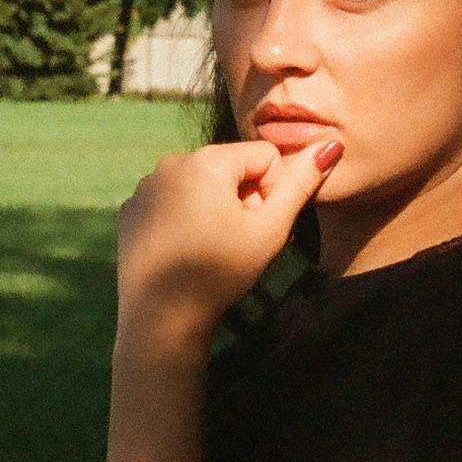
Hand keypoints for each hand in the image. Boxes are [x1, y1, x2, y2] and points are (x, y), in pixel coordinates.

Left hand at [113, 134, 342, 344]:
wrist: (160, 317)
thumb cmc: (221, 272)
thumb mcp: (270, 230)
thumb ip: (300, 184)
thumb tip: (330, 144)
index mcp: (207, 160)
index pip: (265, 156)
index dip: (273, 192)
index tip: (259, 226)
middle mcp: (172, 161)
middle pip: (231, 168)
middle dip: (244, 198)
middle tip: (240, 241)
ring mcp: (146, 185)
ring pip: (201, 184)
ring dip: (216, 207)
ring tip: (213, 248)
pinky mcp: (131, 209)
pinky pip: (172, 199)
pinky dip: (184, 216)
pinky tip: (185, 249)